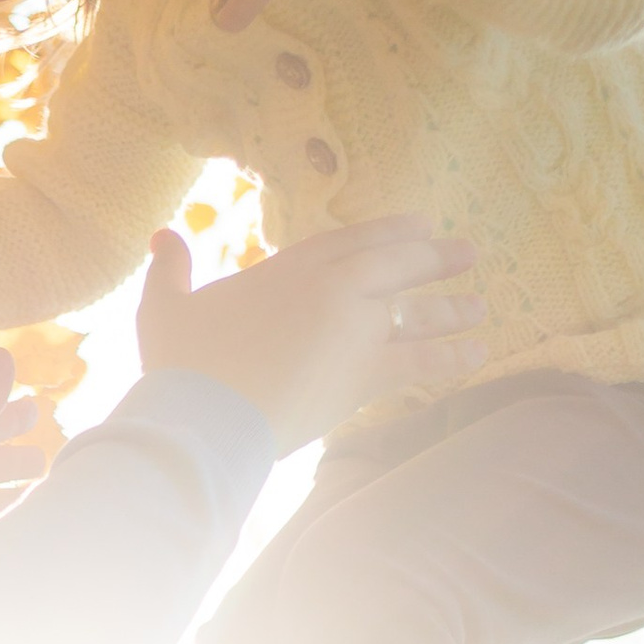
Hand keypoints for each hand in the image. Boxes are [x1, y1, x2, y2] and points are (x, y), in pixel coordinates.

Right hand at [137, 218, 484, 453]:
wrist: (205, 418)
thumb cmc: (181, 364)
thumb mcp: (164, 308)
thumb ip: (169, 268)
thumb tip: (162, 235)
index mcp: (291, 268)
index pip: (352, 241)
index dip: (390, 230)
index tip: (420, 224)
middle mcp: (333, 290)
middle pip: (395, 265)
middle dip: (433, 256)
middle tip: (466, 253)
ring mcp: (354, 331)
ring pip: (415, 311)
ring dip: (451, 307)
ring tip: (480, 306)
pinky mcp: (364, 376)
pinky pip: (420, 362)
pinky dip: (451, 357)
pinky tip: (479, 353)